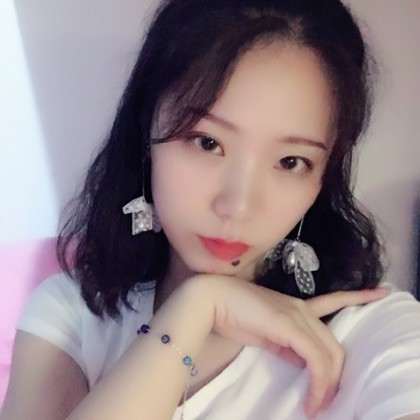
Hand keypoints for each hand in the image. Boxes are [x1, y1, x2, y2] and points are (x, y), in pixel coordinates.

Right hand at [194, 275, 388, 417]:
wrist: (212, 300)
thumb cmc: (234, 313)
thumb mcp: (266, 334)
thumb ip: (286, 344)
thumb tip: (302, 362)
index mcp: (297, 307)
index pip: (334, 302)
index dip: (358, 296)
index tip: (379, 292)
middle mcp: (302, 309)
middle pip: (334, 345)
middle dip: (335, 376)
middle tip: (325, 402)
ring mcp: (298, 316)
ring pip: (329, 353)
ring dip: (327, 384)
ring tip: (317, 406)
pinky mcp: (290, 326)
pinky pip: (315, 358)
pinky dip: (318, 381)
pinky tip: (312, 400)